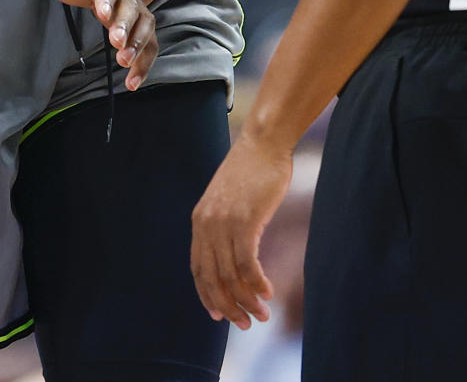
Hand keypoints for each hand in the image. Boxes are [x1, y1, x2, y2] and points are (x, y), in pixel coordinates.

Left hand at [20, 0, 156, 89]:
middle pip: (130, 10)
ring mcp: (136, 12)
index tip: (102, 14)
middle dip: (125, 27)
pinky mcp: (141, 28)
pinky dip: (145, 64)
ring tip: (125, 63)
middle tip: (118, 45)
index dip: (106, 0)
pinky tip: (132, 83)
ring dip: (138, 45)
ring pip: (144, 27)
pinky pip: (149, 46)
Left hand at [191, 131, 292, 328]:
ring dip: (247, 300)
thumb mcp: (229, 201)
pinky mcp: (244, 221)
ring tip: (262, 314)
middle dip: (228, 306)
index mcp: (200, 220)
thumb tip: (234, 256)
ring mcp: (224, 223)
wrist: (264, 143)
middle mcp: (206, 224)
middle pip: (212, 278)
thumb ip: (225, 226)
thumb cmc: (252, 171)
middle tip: (245, 324)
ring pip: (231, 276)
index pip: (198, 269)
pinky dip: (257, 283)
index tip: (220, 315)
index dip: (207, 295)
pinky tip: (268, 292)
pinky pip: (247, 264)